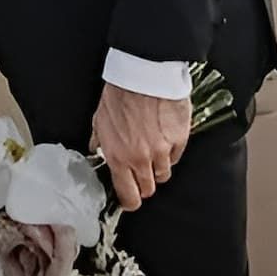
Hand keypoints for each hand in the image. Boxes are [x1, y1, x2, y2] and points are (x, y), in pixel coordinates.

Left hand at [91, 84, 191, 210]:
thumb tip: (96, 151)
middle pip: (149, 189)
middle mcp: (141, 159)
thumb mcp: (99, 119)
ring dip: (158, 167)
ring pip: (164, 174)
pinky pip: (176, 156)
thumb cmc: (120, 94)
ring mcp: (163, 151)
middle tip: (140, 171)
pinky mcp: (180, 139)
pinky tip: (164, 136)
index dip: (130, 201)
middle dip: (143, 184)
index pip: (128, 196)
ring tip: (152, 149)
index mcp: (119, 158)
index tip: (130, 198)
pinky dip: (171, 151)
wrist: (144, 74)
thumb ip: (100, 141)